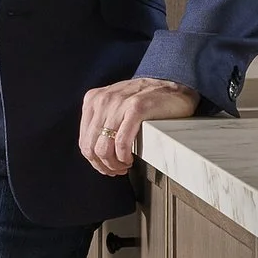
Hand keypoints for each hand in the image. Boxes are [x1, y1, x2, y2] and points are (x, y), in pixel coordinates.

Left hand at [78, 76, 198, 176]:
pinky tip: (130, 159)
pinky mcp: (136, 109)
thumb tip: (94, 152)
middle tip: (116, 170)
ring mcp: (118, 103)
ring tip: (125, 166)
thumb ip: (101, 121)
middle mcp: (102, 100)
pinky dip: (123, 156)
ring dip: (114, 164)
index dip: (94, 161)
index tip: (105, 167)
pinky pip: (121, 142)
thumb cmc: (146, 100)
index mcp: (93, 100)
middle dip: (103, 165)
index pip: (84, 141)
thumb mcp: (115, 105)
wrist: (173, 87)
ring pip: (103, 148)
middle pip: (91, 147)